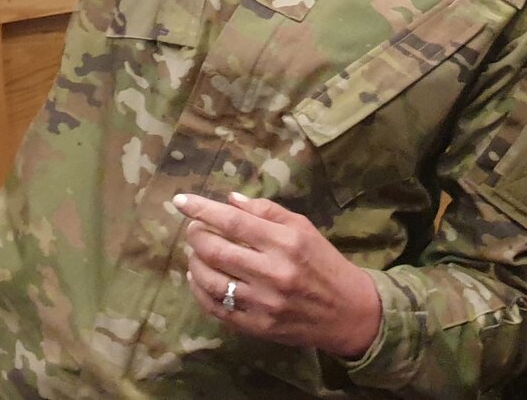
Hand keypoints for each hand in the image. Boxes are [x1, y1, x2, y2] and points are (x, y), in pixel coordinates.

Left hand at [174, 191, 381, 361]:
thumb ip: (267, 211)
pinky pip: (216, 309)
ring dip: (194, 262)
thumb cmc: (323, 262)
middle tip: (192, 228)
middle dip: (195, 235)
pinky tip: (197, 278)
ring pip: (211, 281)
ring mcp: (263, 303)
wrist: (346, 311)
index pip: (234, 221)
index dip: (203, 209)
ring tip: (195, 252)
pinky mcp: (257, 327)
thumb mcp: (303, 227)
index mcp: (286, 242)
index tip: (180, 200)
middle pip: (217, 250)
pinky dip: (199, 291)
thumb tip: (229, 200)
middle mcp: (272, 272)